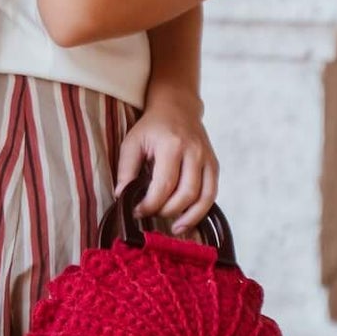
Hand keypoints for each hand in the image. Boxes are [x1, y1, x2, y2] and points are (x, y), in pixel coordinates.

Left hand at [116, 86, 219, 233]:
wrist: (177, 106)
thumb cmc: (152, 126)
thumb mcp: (132, 142)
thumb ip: (126, 169)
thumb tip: (122, 196)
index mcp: (171, 145)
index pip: (163, 185)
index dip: (150, 205)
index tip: (137, 211)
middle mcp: (193, 151)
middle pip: (185, 194)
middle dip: (167, 211)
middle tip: (152, 215)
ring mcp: (207, 158)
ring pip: (204, 197)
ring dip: (189, 217)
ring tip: (175, 229)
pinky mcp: (214, 164)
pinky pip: (212, 192)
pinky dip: (202, 209)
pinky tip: (189, 219)